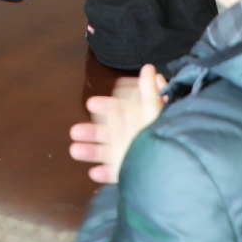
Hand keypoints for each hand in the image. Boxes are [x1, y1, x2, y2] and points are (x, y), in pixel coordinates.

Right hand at [68, 64, 165, 183]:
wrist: (167, 170)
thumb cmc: (160, 136)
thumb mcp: (153, 110)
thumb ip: (149, 90)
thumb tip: (149, 68)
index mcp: (139, 121)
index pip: (120, 110)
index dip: (105, 106)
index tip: (91, 104)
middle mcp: (133, 137)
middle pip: (108, 132)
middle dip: (91, 130)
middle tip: (75, 131)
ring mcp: (130, 155)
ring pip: (106, 152)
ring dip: (90, 150)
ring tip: (75, 150)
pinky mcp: (130, 173)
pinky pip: (114, 174)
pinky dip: (104, 173)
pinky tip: (94, 172)